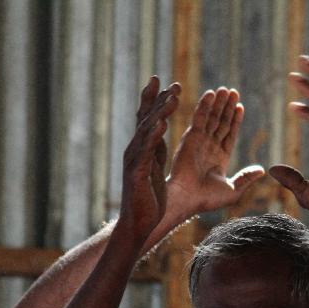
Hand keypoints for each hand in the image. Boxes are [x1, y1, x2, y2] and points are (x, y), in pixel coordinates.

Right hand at [120, 77, 179, 238]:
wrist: (137, 224)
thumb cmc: (147, 200)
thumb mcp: (153, 169)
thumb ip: (156, 150)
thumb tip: (160, 132)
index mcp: (143, 149)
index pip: (148, 119)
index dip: (156, 100)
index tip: (165, 82)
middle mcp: (136, 150)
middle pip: (146, 119)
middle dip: (159, 100)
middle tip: (172, 83)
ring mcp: (135, 161)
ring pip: (147, 131)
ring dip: (160, 112)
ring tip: (173, 97)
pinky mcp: (137, 173)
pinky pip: (146, 152)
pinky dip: (153, 136)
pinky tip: (161, 123)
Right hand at [166, 87, 263, 219]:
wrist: (188, 198)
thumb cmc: (208, 198)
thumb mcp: (233, 190)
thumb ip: (246, 178)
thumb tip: (262, 170)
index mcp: (220, 158)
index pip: (230, 134)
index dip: (235, 120)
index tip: (240, 107)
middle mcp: (210, 147)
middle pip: (222, 122)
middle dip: (227, 107)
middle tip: (233, 91)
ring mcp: (200, 141)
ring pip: (212, 117)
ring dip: (218, 103)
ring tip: (225, 89)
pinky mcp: (191, 137)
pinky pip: (200, 118)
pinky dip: (205, 105)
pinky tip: (211, 93)